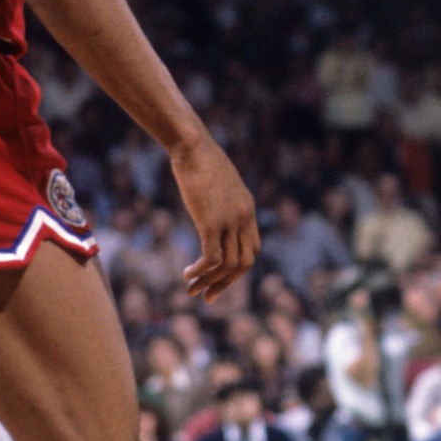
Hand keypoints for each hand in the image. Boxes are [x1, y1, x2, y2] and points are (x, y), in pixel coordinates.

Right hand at [171, 135, 258, 303]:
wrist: (193, 145)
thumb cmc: (200, 158)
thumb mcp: (218, 180)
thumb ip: (219, 197)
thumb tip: (208, 203)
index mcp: (248, 208)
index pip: (252, 249)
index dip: (237, 268)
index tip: (218, 276)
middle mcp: (244, 217)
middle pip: (244, 263)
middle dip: (226, 283)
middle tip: (207, 295)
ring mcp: (230, 221)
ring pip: (228, 265)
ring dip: (210, 282)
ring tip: (191, 290)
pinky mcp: (212, 223)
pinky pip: (212, 258)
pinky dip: (201, 271)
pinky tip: (188, 274)